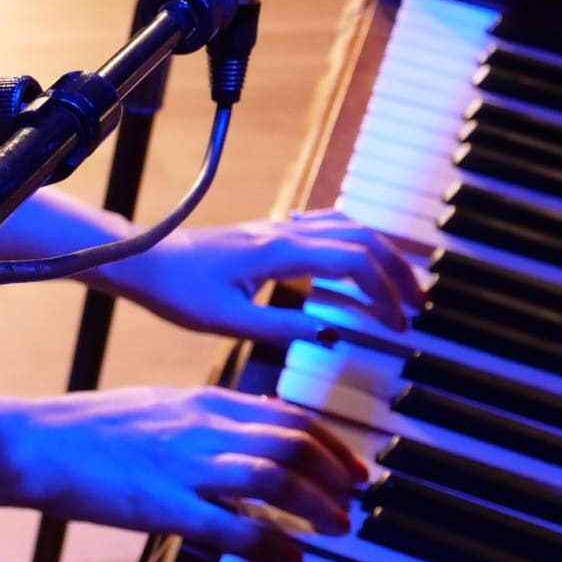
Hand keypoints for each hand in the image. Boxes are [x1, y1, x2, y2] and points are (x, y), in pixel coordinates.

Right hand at [0, 386, 363, 561]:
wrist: (37, 442)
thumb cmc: (93, 428)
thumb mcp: (162, 405)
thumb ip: (212, 417)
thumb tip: (257, 431)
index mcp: (204, 401)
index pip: (289, 416)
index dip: (333, 443)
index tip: (355, 467)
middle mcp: (203, 427)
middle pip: (294, 442)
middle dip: (338, 472)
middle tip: (359, 497)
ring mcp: (185, 466)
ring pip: (275, 476)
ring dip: (317, 503)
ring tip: (339, 524)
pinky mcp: (164, 505)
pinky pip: (230, 524)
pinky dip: (269, 541)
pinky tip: (290, 555)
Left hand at [104, 210, 424, 342]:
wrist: (144, 261)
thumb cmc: (178, 292)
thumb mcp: (228, 322)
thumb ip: (282, 326)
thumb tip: (330, 335)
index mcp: (279, 253)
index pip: (353, 262)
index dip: (385, 291)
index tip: (400, 323)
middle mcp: (283, 234)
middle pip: (362, 238)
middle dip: (397, 271)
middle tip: (417, 306)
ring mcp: (276, 230)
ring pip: (346, 226)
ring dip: (379, 254)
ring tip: (398, 288)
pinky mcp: (267, 235)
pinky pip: (324, 226)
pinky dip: (353, 242)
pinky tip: (356, 264)